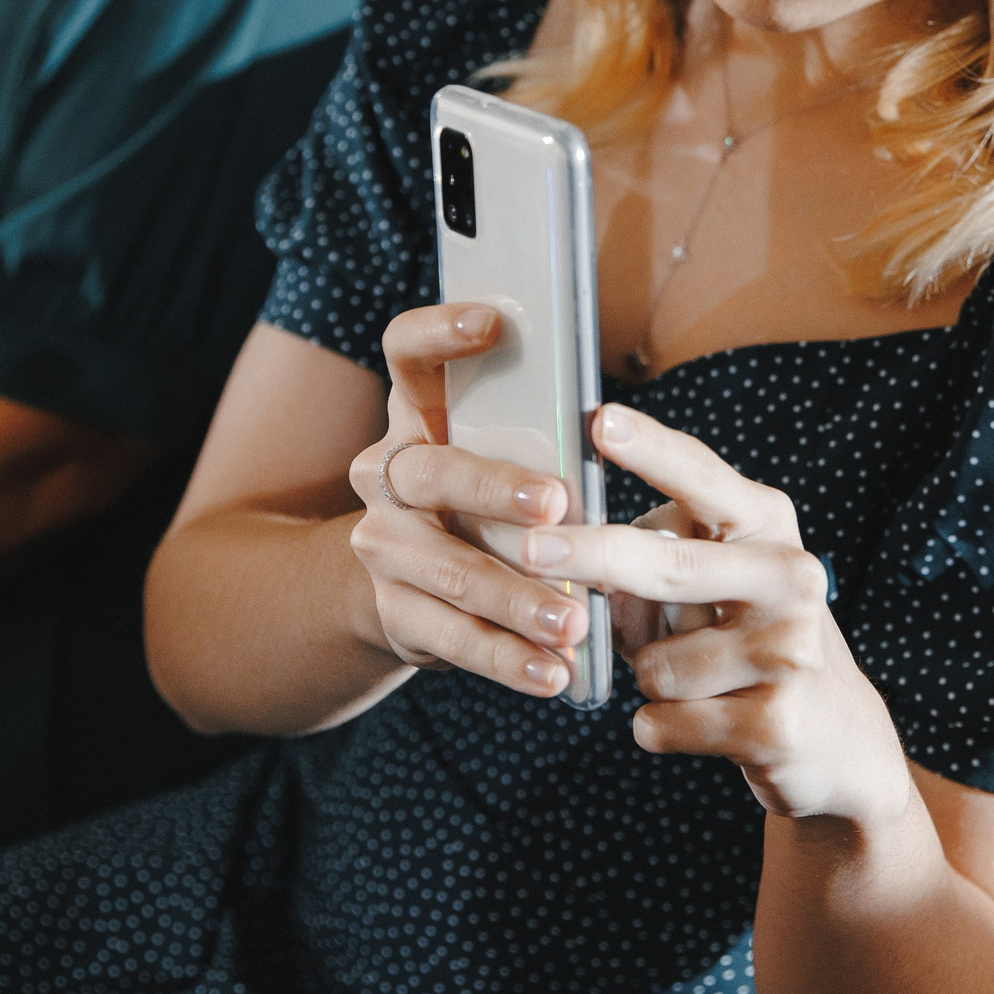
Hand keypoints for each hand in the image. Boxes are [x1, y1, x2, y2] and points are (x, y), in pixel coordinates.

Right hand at [344, 303, 594, 699]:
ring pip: (450, 569)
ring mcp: (383, 548)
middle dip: (493, 486)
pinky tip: (554, 673)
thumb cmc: (479, 501)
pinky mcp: (396, 613)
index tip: (494, 320)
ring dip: (516, 597)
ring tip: (572, 622)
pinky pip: (453, 638)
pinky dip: (508, 659)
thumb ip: (531, 436)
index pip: (405, 354)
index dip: (439, 332)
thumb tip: (609, 427)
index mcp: (414, 417)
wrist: (398, 587)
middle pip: (432, 471)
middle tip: (555, 504)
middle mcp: (385, 475)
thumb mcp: (491, 453)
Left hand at [551, 403, 913, 822]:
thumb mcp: (721, 579)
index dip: (649, 448)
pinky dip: (660, 727)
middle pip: (667, 564)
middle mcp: (789, 577)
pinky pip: (666, 721)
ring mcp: (789, 652)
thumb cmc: (751, 638)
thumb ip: (658, 554)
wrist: (840, 737)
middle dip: (592, 556)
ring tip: (696, 680)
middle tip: (529, 549)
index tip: (600, 420)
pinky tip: (699, 722)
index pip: (701, 476)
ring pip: (657, 664)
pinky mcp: (776, 724)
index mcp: (767, 525)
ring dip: (650, 678)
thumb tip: (566, 550)